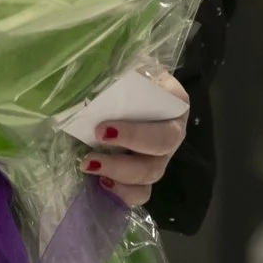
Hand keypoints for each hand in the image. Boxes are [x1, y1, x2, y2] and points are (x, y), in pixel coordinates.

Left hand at [84, 80, 189, 210]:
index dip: (136, 132)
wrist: (124, 93)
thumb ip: (122, 73)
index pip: (166, 119)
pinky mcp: (146, 177)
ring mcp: (161, 156)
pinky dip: (122, 192)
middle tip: (93, 147)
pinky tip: (101, 182)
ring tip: (88, 165)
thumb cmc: (129, 79)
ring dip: (120, 174)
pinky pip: (142, 193)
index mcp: (174, 104)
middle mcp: (173, 132)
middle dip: (126, 151)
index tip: (103, 129)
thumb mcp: (128, 69)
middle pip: (160, 149)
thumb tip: (97, 79)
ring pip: (151, 174)